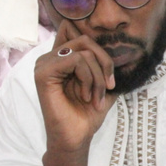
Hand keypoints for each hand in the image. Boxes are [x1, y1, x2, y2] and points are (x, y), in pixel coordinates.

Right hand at [35, 21, 116, 165]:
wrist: (77, 137)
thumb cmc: (88, 112)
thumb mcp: (103, 83)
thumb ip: (105, 63)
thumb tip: (123, 46)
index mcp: (61, 57)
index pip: (73, 29)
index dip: (93, 41)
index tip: (107, 67)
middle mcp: (50, 57)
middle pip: (85, 39)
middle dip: (105, 63)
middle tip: (109, 86)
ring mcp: (44, 64)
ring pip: (84, 51)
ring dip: (98, 76)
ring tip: (96, 96)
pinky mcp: (43, 73)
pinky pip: (76, 60)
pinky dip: (89, 78)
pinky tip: (86, 96)